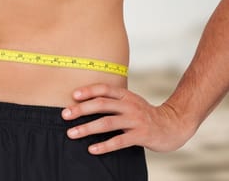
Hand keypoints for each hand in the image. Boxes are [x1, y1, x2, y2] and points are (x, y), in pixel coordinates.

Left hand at [61, 83, 195, 153]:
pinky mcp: (141, 135)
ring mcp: (136, 120)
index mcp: (126, 95)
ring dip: (87, 128)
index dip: (88, 91)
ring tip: (72, 133)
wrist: (173, 125)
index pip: (104, 89)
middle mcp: (130, 105)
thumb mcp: (130, 102)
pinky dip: (104, 145)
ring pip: (107, 123)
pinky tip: (92, 149)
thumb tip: (83, 102)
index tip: (72, 95)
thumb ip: (112, 100)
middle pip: (102, 104)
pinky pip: (119, 141)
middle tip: (64, 115)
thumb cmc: (145, 114)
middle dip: (81, 110)